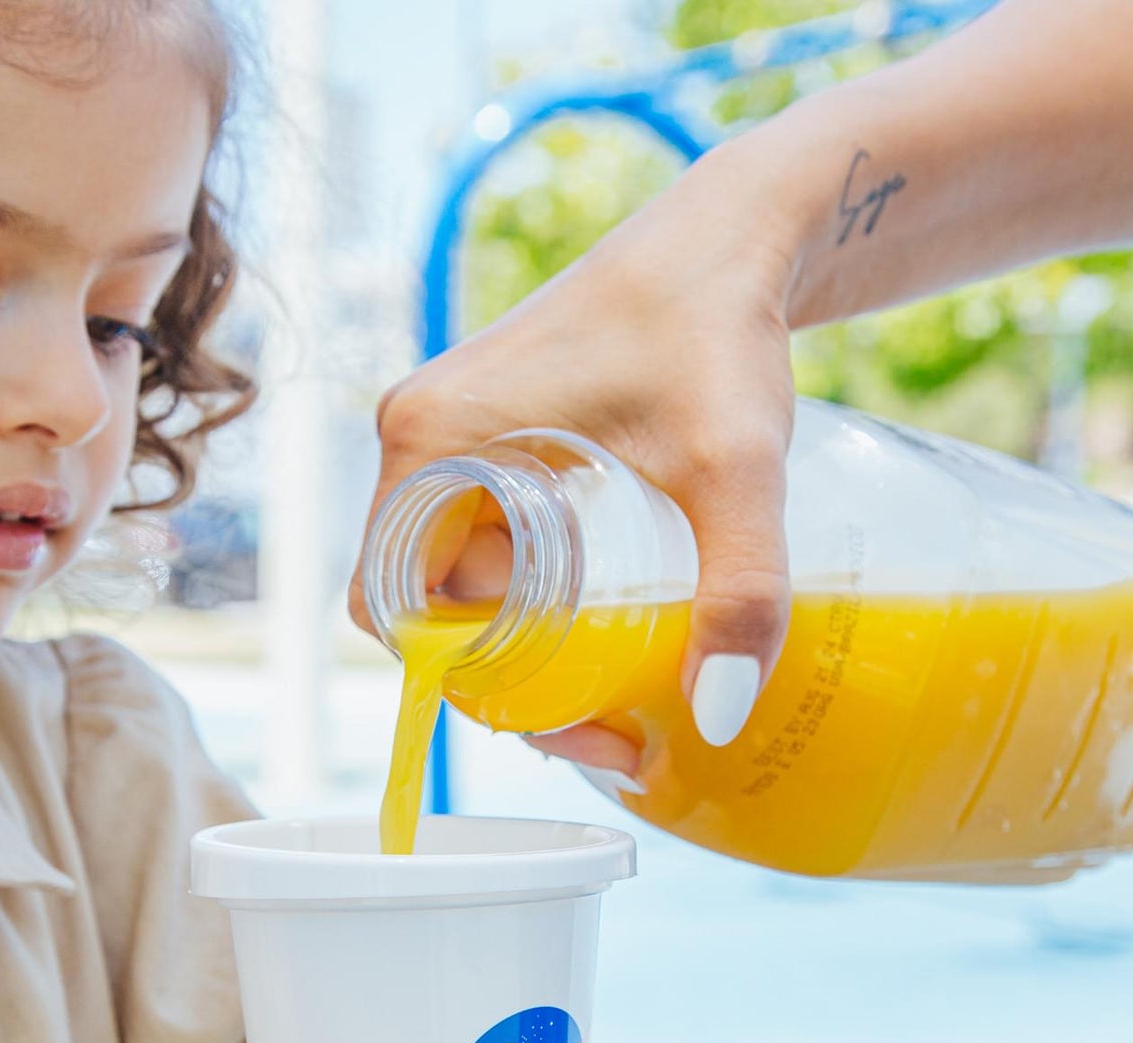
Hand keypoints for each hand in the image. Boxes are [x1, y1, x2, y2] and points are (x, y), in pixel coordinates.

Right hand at [349, 150, 801, 766]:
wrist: (733, 234)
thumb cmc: (717, 331)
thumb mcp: (735, 469)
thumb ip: (738, 591)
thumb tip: (715, 717)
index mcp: (430, 442)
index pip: (394, 609)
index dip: (466, 683)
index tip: (568, 716)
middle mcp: (418, 435)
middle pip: (424, 602)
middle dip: (508, 677)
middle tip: (611, 717)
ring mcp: (449, 429)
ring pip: (457, 574)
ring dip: (525, 636)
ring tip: (625, 669)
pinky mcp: (489, 427)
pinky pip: (482, 533)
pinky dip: (535, 588)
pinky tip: (613, 608)